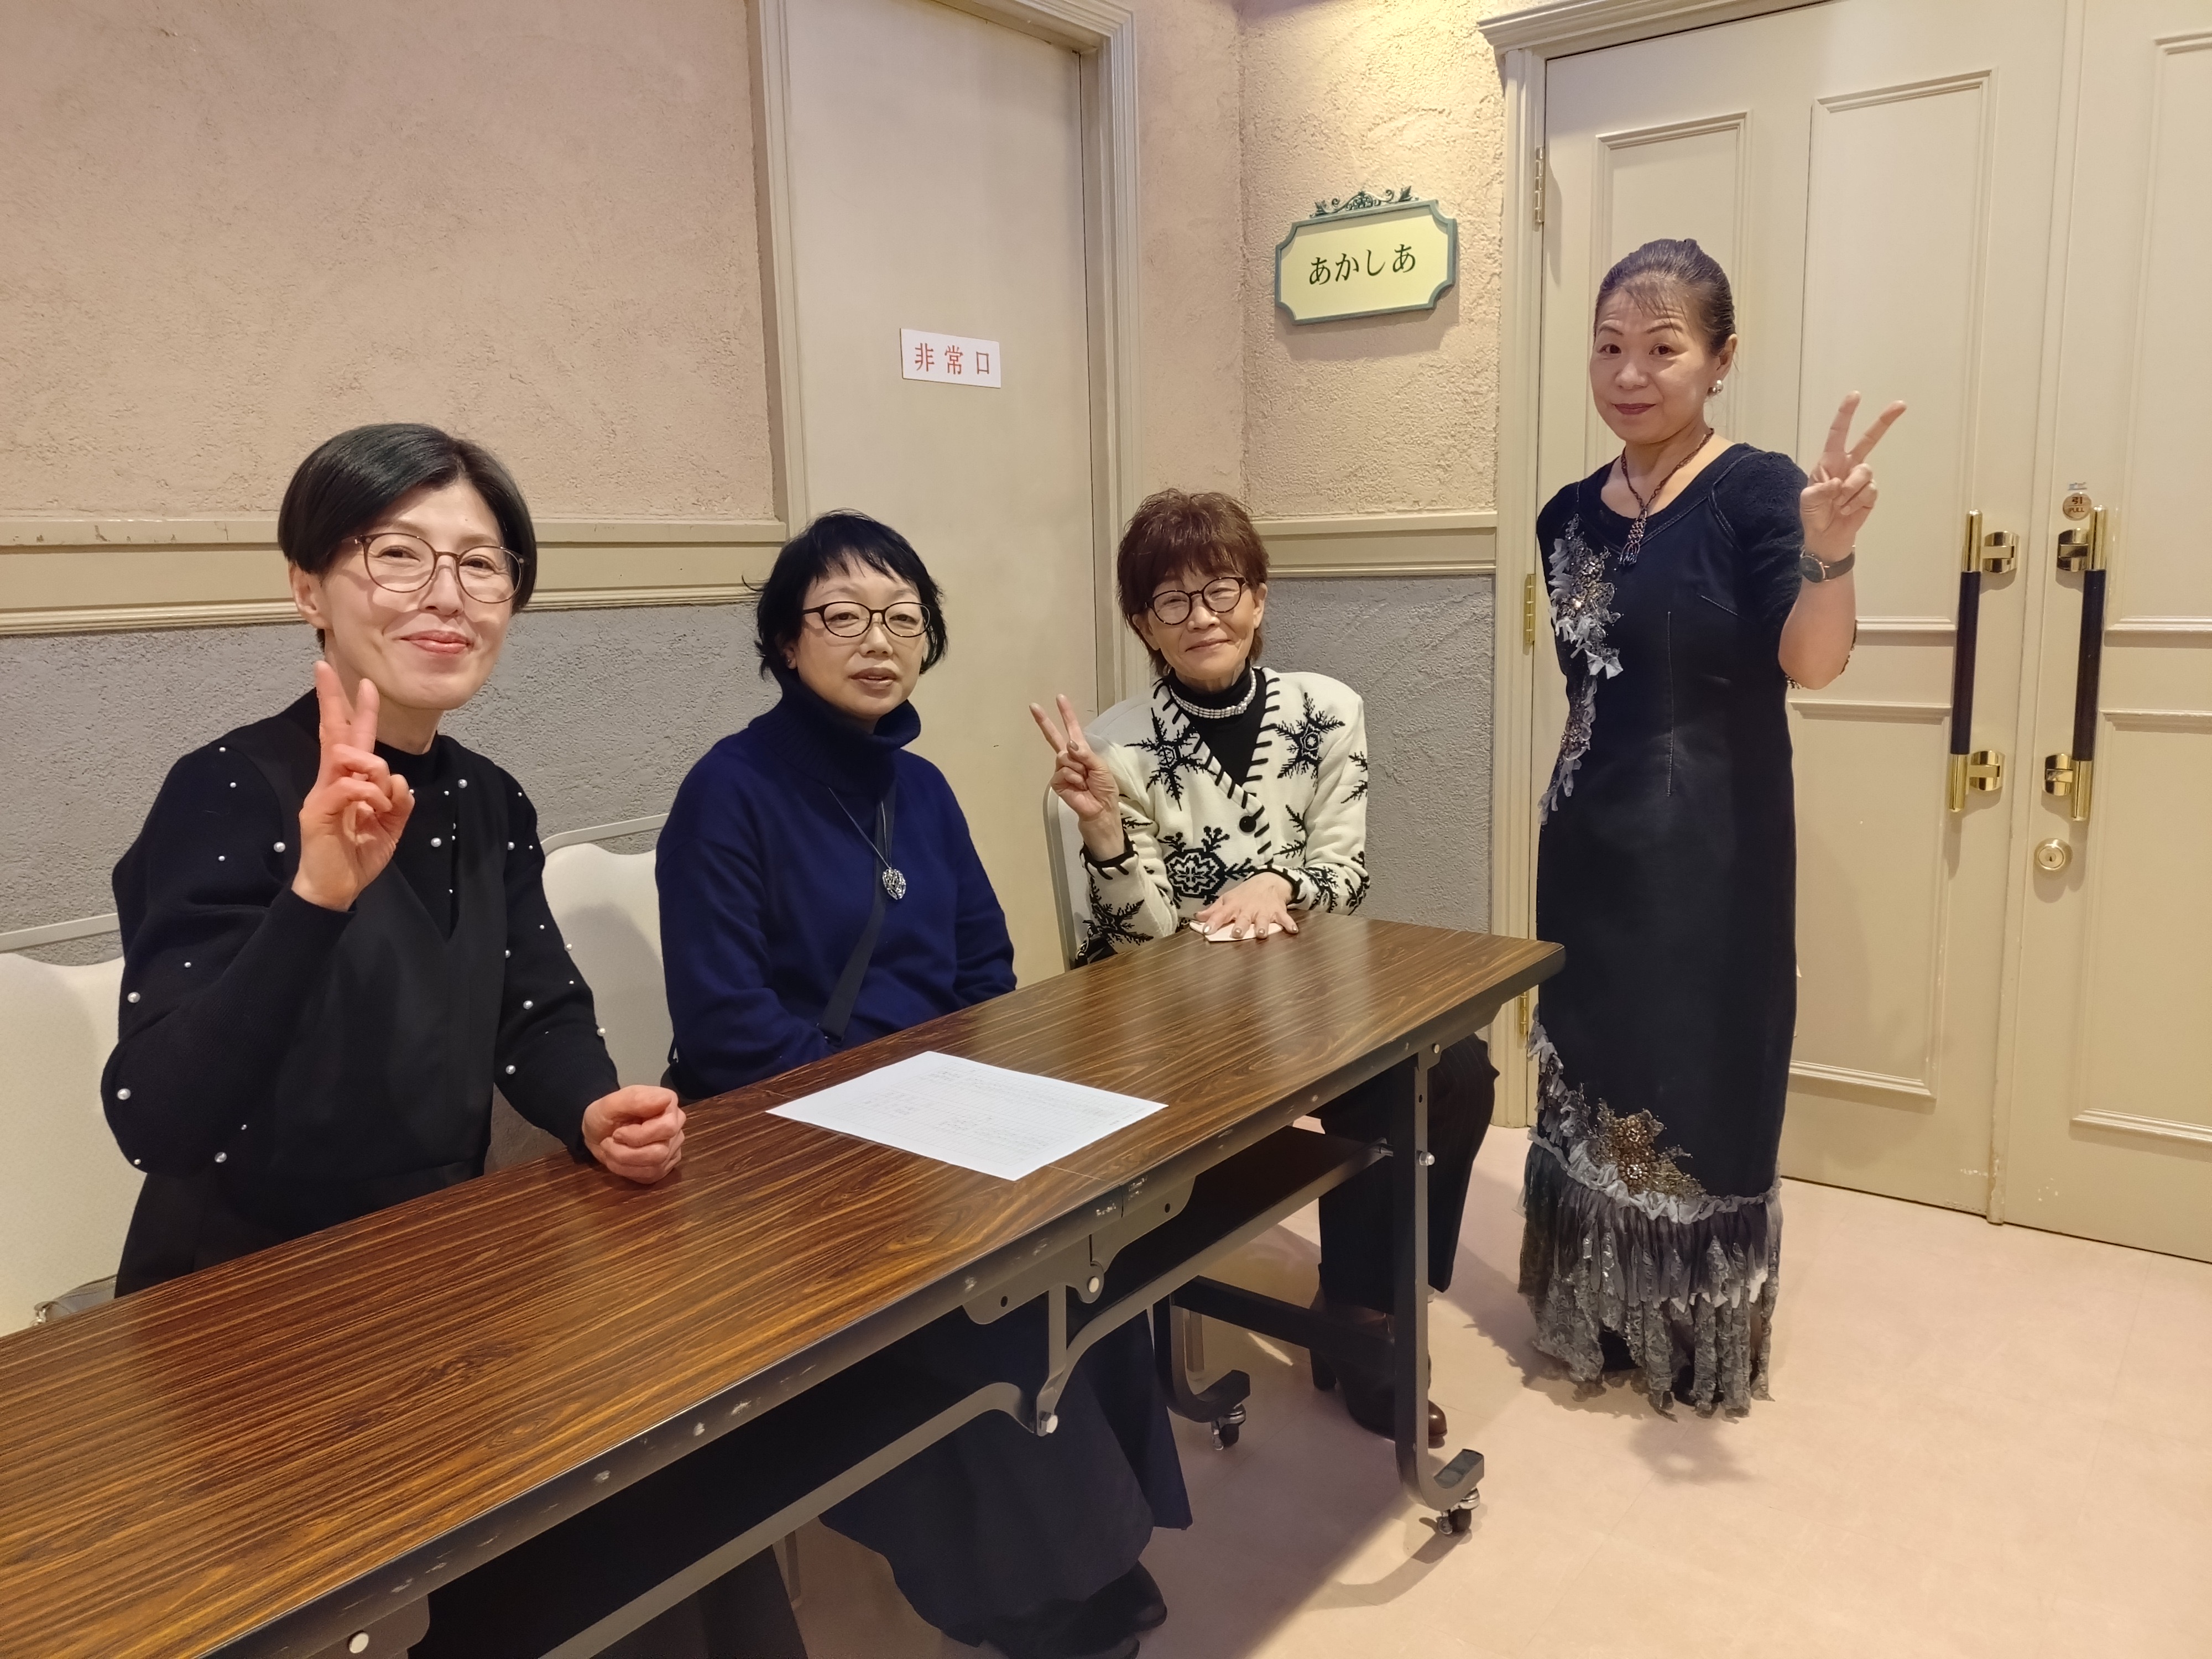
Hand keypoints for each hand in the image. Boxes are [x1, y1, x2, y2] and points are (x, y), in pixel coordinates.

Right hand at [291, 660, 414, 911]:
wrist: (335, 890)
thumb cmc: (357, 856)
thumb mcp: (390, 827)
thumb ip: (399, 802)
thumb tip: (399, 781)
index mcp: (348, 782)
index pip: (351, 739)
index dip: (357, 711)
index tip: (361, 682)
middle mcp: (331, 781)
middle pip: (334, 733)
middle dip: (333, 699)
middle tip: (330, 668)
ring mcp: (322, 795)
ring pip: (348, 756)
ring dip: (375, 770)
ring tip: (382, 801)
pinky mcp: (318, 812)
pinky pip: (347, 786)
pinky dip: (369, 794)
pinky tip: (375, 811)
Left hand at [583, 1085, 685, 1184]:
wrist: (598, 1132)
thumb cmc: (604, 1115)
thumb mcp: (611, 1104)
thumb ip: (636, 1099)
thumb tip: (666, 1099)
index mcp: (669, 1105)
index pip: (667, 1128)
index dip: (639, 1135)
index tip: (618, 1133)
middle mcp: (676, 1127)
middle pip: (660, 1152)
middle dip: (627, 1152)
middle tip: (609, 1142)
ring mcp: (672, 1148)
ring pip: (655, 1166)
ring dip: (624, 1162)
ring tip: (610, 1150)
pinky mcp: (664, 1166)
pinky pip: (651, 1176)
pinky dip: (627, 1171)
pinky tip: (618, 1160)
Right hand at [1030, 694, 1124, 859]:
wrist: (1100, 811)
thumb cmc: (1104, 789)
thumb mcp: (1101, 768)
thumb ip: (1086, 754)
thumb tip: (1069, 744)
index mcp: (1082, 751)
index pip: (1072, 729)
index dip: (1066, 714)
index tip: (1059, 698)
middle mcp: (1069, 758)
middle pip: (1054, 737)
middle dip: (1045, 722)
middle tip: (1033, 706)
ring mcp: (1061, 770)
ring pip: (1063, 758)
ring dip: (1078, 769)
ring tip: (1085, 782)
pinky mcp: (1057, 782)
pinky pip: (1062, 772)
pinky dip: (1073, 779)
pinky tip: (1079, 787)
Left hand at [1194, 872, 1297, 939]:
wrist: (1268, 880)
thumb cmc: (1245, 893)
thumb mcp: (1228, 899)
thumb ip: (1214, 910)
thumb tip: (1197, 917)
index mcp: (1234, 906)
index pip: (1221, 914)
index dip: (1213, 922)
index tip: (1206, 931)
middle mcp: (1248, 909)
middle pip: (1243, 918)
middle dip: (1240, 926)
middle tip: (1237, 933)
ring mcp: (1264, 910)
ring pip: (1263, 920)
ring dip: (1263, 926)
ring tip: (1261, 934)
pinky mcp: (1278, 911)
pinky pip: (1285, 918)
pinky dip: (1289, 923)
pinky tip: (1293, 930)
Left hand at [1800, 392, 1905, 563]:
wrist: (1825, 538)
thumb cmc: (1813, 515)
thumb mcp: (1808, 501)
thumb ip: (1819, 490)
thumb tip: (1838, 482)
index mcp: (1829, 462)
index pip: (1838, 433)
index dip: (1846, 415)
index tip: (1855, 395)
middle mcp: (1848, 465)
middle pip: (1869, 440)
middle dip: (1884, 422)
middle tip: (1901, 404)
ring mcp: (1861, 479)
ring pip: (1865, 472)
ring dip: (1851, 490)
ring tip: (1839, 505)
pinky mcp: (1870, 494)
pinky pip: (1869, 491)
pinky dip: (1856, 502)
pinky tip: (1847, 511)